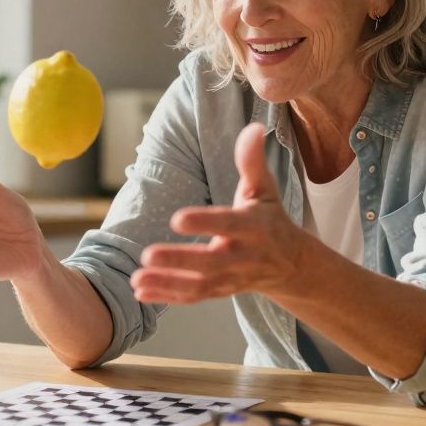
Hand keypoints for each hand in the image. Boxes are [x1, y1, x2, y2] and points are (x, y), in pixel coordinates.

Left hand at [131, 123, 315, 304]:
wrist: (289, 265)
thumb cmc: (269, 218)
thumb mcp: (264, 188)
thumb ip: (252, 161)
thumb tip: (253, 127)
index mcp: (254, 227)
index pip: (228, 224)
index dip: (205, 222)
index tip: (177, 218)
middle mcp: (243, 256)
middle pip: (211, 263)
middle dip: (179, 261)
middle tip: (148, 254)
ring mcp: (231, 278)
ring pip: (199, 286)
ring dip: (166, 283)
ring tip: (136, 278)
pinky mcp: (220, 292)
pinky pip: (193, 298)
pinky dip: (166, 297)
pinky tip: (139, 291)